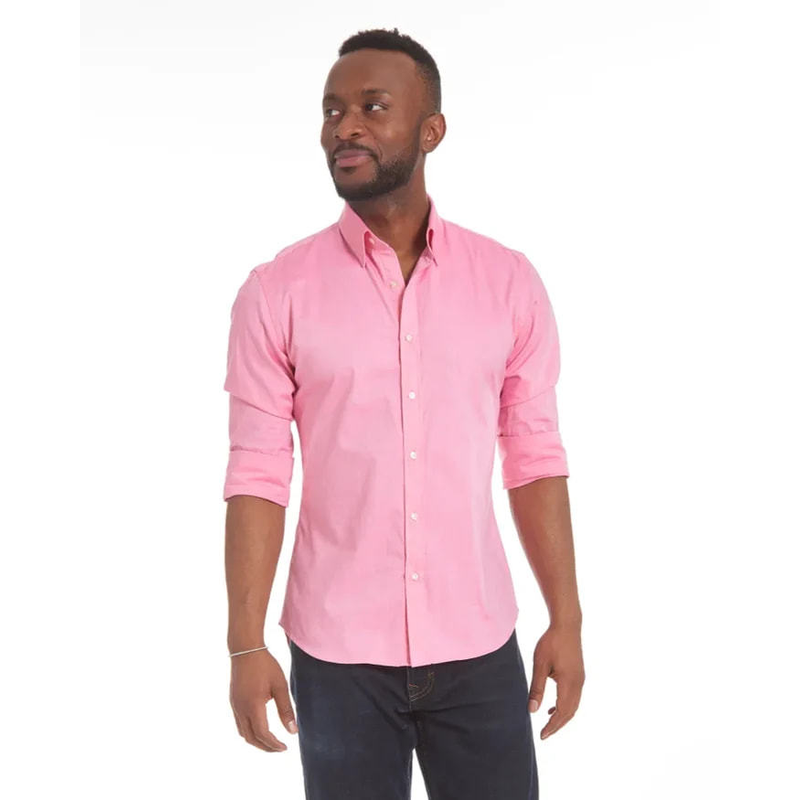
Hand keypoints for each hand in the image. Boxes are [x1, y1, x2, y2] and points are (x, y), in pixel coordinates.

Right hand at [229, 648, 297, 751]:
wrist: (245, 650)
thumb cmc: (265, 665)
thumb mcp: (280, 686)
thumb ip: (286, 710)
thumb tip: (292, 732)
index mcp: (253, 706)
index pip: (263, 735)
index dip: (274, 744)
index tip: (285, 747)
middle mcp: (241, 709)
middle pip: (251, 738)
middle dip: (265, 747)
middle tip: (279, 748)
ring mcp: (235, 706)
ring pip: (243, 733)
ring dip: (256, 741)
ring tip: (270, 741)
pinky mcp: (233, 701)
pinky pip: (239, 724)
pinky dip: (250, 732)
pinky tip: (260, 728)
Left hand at [528, 622, 584, 739]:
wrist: (567, 625)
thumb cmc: (551, 642)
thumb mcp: (540, 665)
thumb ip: (537, 688)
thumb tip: (532, 710)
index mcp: (569, 683)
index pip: (562, 712)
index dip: (553, 726)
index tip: (542, 736)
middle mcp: (578, 684)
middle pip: (570, 712)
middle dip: (558, 725)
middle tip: (545, 734)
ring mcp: (581, 679)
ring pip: (574, 706)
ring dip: (562, 716)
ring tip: (548, 723)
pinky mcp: (579, 674)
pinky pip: (574, 697)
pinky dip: (565, 706)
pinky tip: (553, 706)